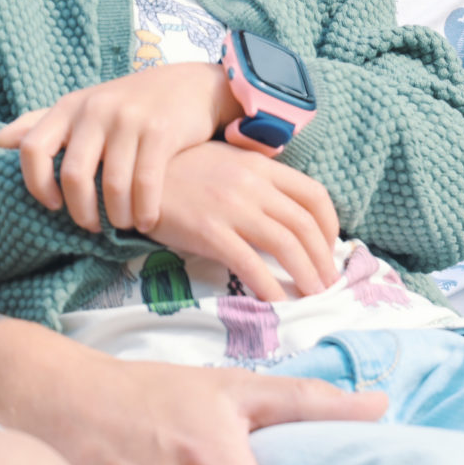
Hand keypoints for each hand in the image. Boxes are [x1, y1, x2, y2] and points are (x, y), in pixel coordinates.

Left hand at [0, 64, 240, 231]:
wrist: (193, 85)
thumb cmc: (131, 104)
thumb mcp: (84, 105)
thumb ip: (42, 122)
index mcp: (70, 107)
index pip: (32, 148)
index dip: (36, 183)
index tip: (52, 205)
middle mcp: (95, 110)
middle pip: (73, 174)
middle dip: (81, 211)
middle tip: (91, 227)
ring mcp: (129, 119)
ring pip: (112, 184)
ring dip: (117, 216)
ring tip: (123, 225)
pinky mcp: (161, 131)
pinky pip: (146, 182)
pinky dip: (144, 210)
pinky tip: (146, 220)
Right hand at [146, 143, 341, 300]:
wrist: (132, 174)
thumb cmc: (180, 171)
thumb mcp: (226, 162)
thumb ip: (258, 180)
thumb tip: (287, 212)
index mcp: (261, 166)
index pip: (314, 194)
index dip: (330, 225)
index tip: (331, 247)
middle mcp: (253, 184)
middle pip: (304, 224)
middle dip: (323, 258)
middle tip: (329, 282)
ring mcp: (231, 207)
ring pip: (285, 244)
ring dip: (306, 274)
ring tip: (313, 295)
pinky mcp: (209, 231)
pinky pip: (249, 263)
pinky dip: (269, 286)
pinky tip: (277, 302)